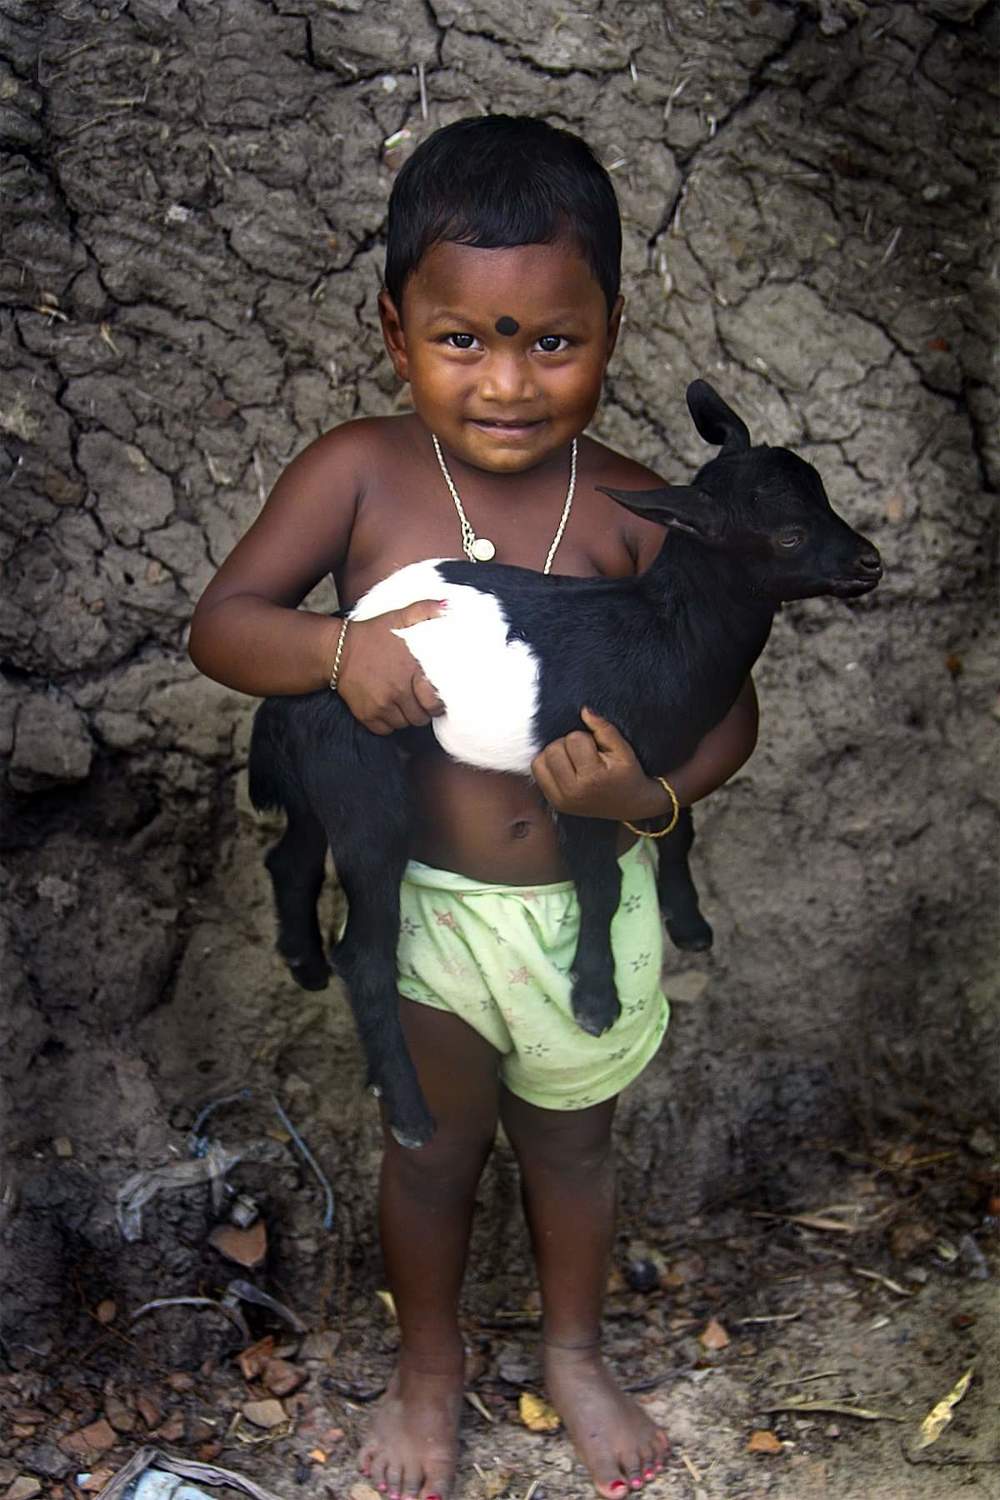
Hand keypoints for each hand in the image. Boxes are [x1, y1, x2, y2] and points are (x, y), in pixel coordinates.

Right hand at [336, 603, 445, 733]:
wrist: (338, 649)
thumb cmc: (373, 634)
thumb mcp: (399, 616)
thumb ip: (426, 610)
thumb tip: (448, 605)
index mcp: (411, 671)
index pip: (435, 703)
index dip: (437, 703)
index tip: (434, 697)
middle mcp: (398, 692)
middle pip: (420, 718)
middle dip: (422, 710)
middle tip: (418, 700)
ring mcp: (382, 706)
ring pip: (404, 725)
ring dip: (406, 717)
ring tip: (402, 702)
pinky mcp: (366, 716)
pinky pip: (386, 730)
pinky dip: (388, 724)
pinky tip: (388, 708)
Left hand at [530, 707, 667, 820]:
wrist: (629, 804)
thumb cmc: (627, 775)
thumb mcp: (623, 749)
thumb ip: (604, 728)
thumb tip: (584, 710)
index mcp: (592, 778)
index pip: (574, 739)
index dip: (586, 738)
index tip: (597, 750)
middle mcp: (572, 792)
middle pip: (553, 749)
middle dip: (569, 745)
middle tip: (586, 754)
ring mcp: (560, 800)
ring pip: (540, 759)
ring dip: (556, 754)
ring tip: (575, 761)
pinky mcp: (554, 802)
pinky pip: (537, 772)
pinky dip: (548, 765)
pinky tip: (565, 768)